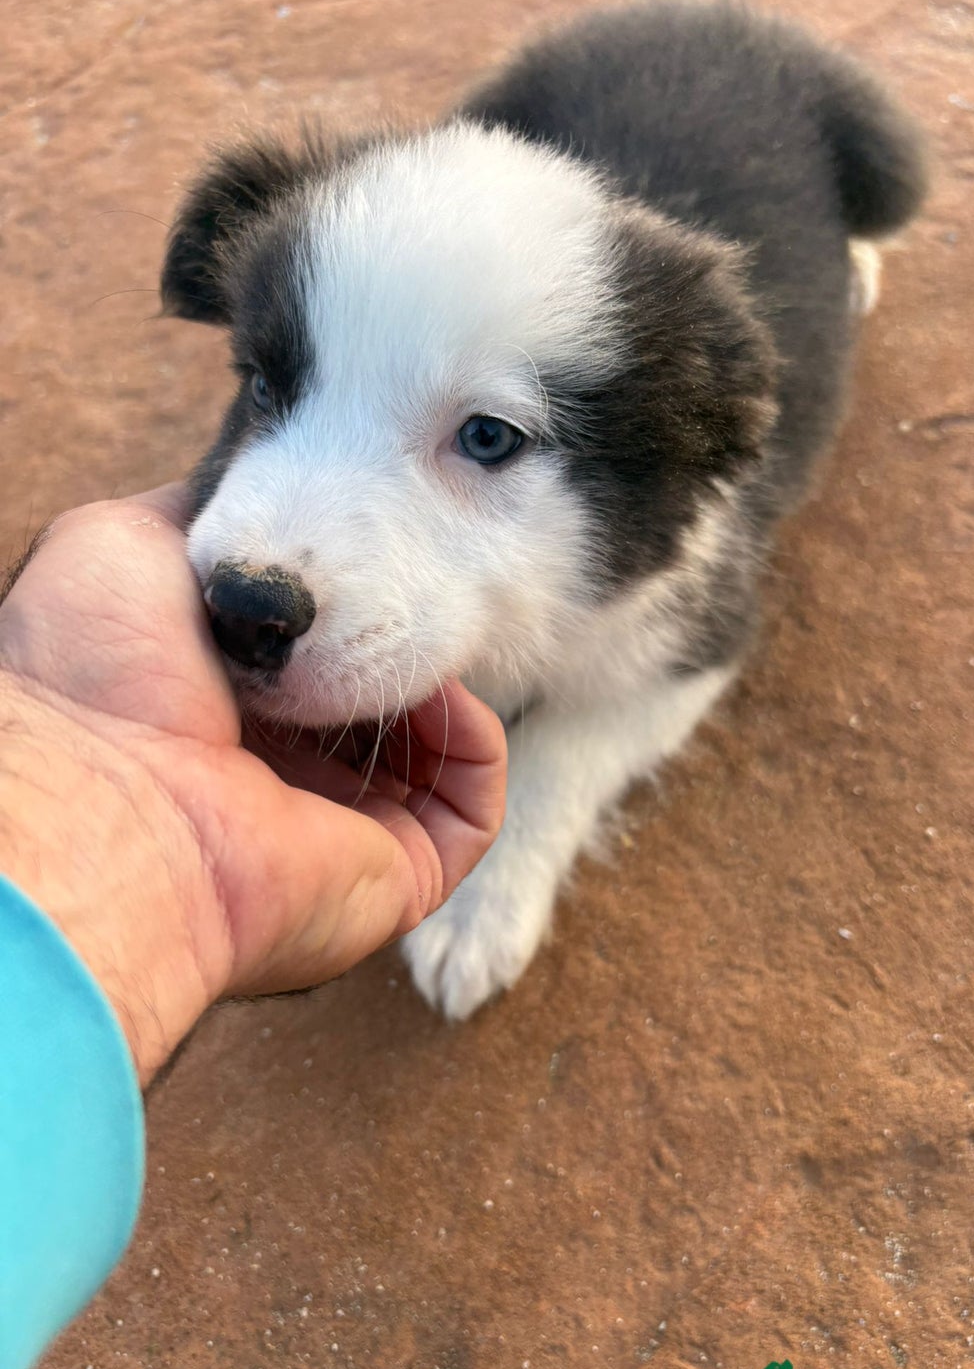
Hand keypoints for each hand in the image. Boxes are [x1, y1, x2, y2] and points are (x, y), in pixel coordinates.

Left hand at [0, 485, 505, 1081]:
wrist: (108, 789)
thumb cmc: (101, 667)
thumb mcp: (129, 543)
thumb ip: (204, 516)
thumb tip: (254, 493)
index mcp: (217, 709)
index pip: (312, 654)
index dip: (347, 596)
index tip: (362, 548)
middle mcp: (279, 774)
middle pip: (379, 698)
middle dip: (401, 635)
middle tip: (399, 591)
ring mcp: (341, 830)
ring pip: (435, 752)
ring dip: (443, 682)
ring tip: (418, 634)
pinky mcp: (396, 876)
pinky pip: (473, 811)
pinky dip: (478, 746)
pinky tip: (448, 696)